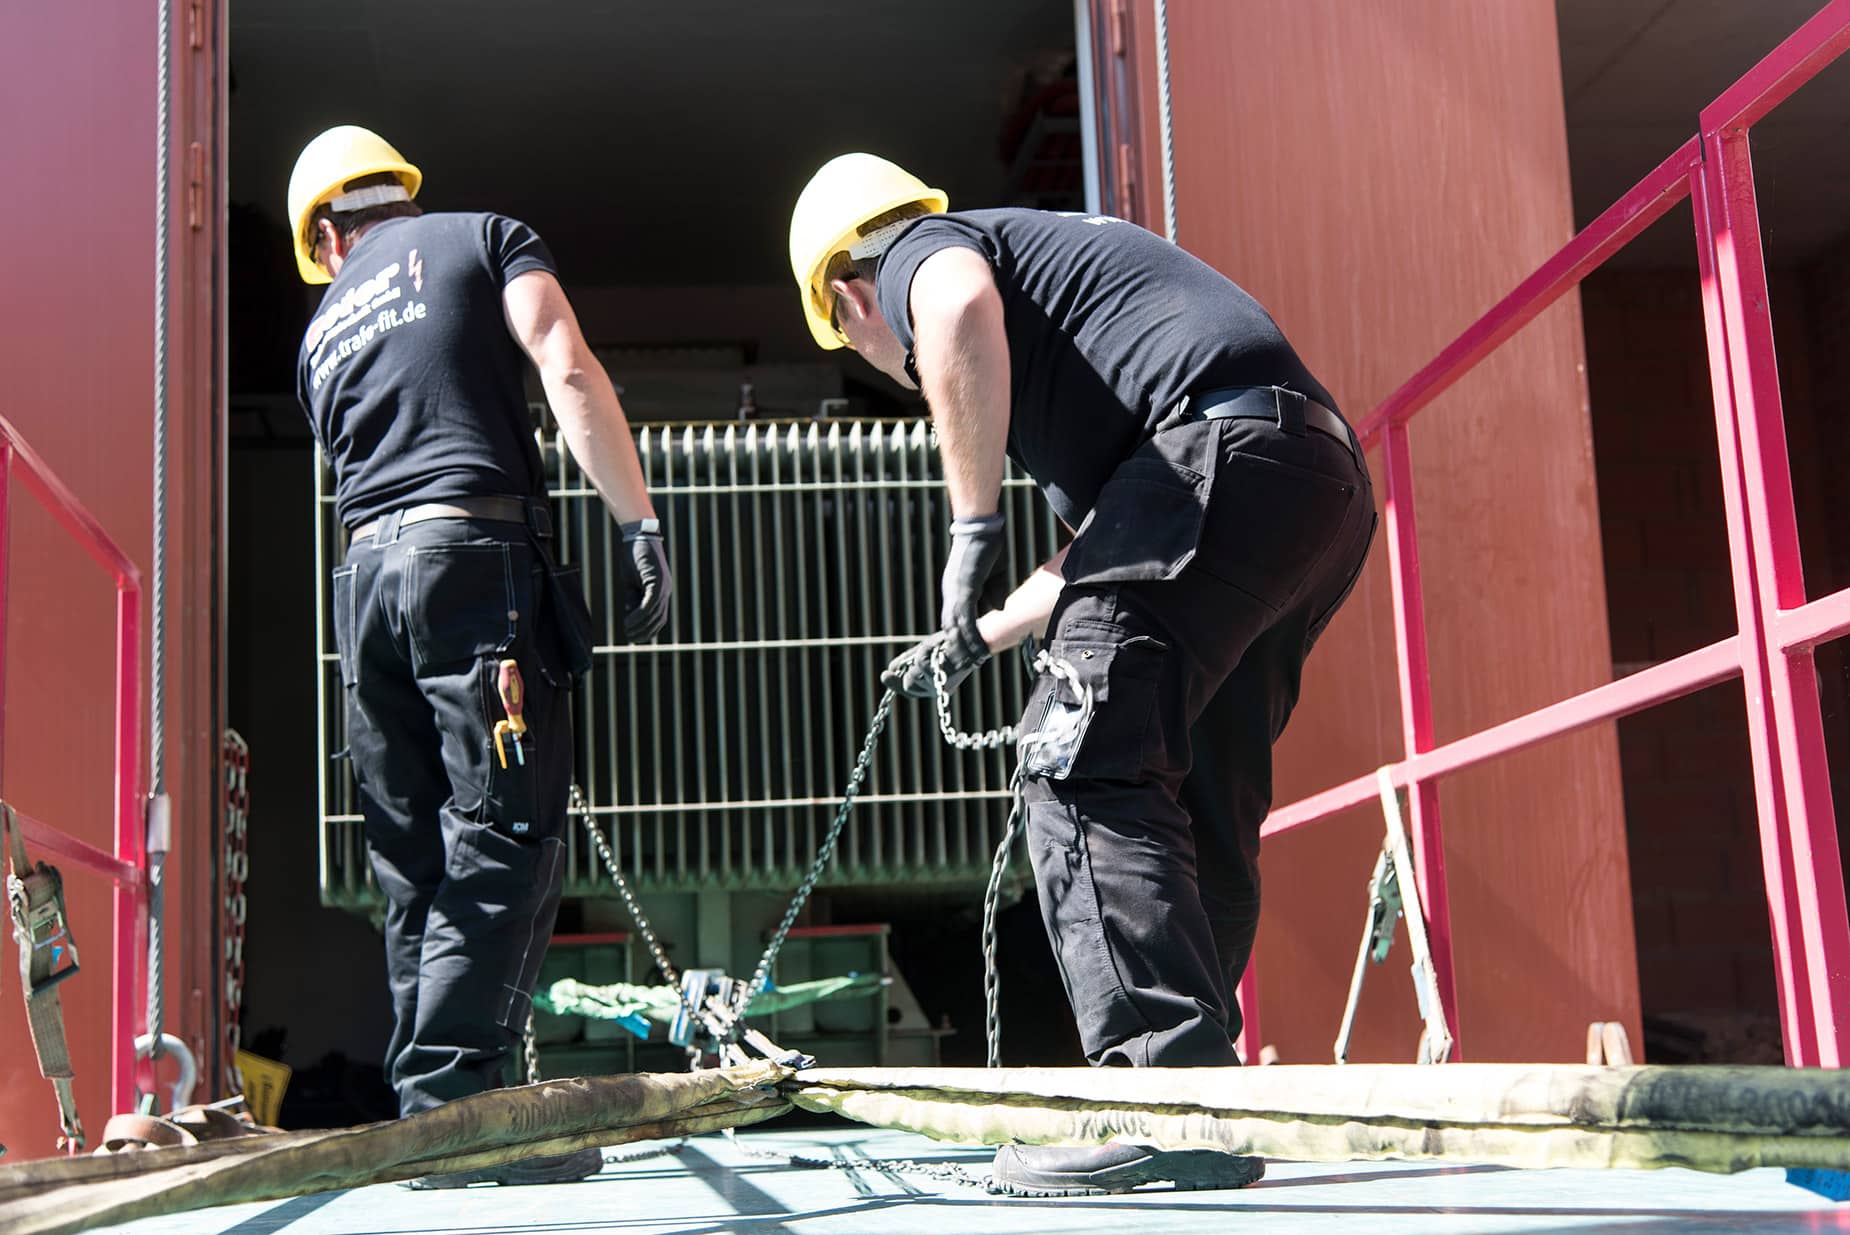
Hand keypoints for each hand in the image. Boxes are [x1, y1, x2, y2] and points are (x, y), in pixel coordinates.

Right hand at [619, 519, 672, 641]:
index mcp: (662, 591)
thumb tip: (631, 617)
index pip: (659, 618)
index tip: (636, 638)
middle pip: (659, 619)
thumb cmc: (633, 557)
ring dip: (640, 625)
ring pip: (654, 614)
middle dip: (645, 632)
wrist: (637, 536)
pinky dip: (639, 615)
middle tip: (630, 638)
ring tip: (627, 631)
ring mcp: (663, 586)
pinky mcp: (657, 580)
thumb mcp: (632, 583)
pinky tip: (629, 621)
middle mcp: (666, 590)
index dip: (649, 630)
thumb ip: (633, 599)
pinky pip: (649, 604)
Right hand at [881, 625, 989, 698]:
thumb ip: (906, 663)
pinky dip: (924, 651)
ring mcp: (941, 684)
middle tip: (913, 656)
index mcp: (935, 687)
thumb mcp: (924, 654)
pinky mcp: (943, 675)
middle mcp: (939, 690)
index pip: (910, 691)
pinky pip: (920, 663)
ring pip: (913, 674)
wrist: (972, 638)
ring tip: (934, 648)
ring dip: (918, 657)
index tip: (885, 674)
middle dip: (907, 670)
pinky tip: (937, 646)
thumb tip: (889, 671)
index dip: (896, 685)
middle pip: (908, 686)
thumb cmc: (950, 644)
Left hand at [939, 513, 1006, 654]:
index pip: (958, 620)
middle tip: (969, 665)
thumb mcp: (994, 574)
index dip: (963, 637)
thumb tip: (998, 609)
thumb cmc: (988, 543)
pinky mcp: (963, 589)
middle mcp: (952, 594)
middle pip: (952, 628)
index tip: (970, 652)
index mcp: (958, 590)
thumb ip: (995, 592)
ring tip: (974, 663)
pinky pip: (965, 618)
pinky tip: (976, 647)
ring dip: (966, 647)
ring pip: (957, 627)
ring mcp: (956, 592)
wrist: (981, 524)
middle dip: (960, 647)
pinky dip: (970, 635)